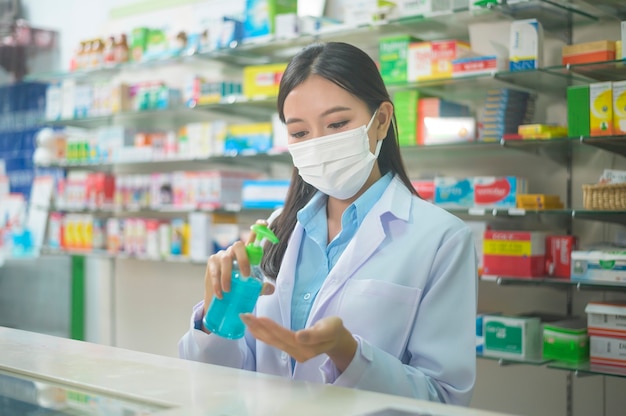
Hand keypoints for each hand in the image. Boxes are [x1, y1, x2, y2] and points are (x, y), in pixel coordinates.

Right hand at [202, 220, 274, 333]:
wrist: (221, 296)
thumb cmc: (238, 287)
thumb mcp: (251, 288)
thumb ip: (261, 287)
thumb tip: (270, 288)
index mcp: (246, 254)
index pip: (253, 237)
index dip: (258, 229)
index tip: (265, 223)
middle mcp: (234, 251)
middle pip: (238, 246)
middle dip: (243, 259)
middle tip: (246, 276)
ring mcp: (222, 255)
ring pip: (226, 259)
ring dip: (227, 276)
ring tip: (229, 291)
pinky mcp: (211, 263)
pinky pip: (214, 270)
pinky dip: (218, 283)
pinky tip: (220, 294)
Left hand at [240, 315, 357, 372]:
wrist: (336, 339)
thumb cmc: (334, 330)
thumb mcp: (330, 328)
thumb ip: (316, 334)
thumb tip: (299, 336)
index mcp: (307, 347)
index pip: (286, 336)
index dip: (272, 328)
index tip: (259, 318)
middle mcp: (297, 353)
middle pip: (275, 339)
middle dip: (259, 327)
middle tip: (244, 316)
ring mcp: (293, 353)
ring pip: (272, 341)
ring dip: (257, 330)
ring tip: (245, 320)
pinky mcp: (290, 349)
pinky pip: (273, 342)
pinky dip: (262, 335)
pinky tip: (253, 329)